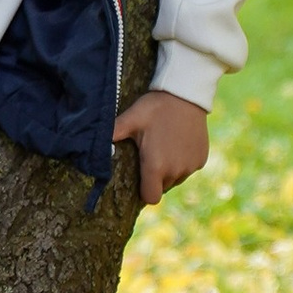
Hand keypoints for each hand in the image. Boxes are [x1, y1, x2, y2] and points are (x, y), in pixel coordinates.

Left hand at [114, 88, 209, 209]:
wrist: (185, 95)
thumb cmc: (154, 108)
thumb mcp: (130, 119)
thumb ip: (112, 134)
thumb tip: (91, 147)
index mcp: (156, 166)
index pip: (150, 198)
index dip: (143, 191)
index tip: (140, 177)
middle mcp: (175, 171)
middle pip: (162, 188)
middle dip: (154, 177)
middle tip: (149, 155)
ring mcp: (191, 166)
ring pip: (176, 179)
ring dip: (169, 170)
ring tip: (163, 148)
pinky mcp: (201, 160)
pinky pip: (189, 168)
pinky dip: (183, 162)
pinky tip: (177, 143)